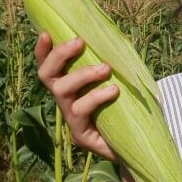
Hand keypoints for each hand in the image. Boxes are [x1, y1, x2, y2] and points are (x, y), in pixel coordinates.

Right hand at [33, 32, 119, 160]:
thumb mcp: (119, 84)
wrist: (139, 147)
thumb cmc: (129, 111)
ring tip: (105, 68)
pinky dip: (96, 97)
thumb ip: (109, 67)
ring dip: (82, 74)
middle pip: (47, 76)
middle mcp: (65, 102)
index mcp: (70, 89)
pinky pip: (80, 110)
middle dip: (60, 55)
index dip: (43, 51)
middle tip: (80, 42)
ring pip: (62, 90)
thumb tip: (111, 39)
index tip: (47, 33)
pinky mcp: (80, 135)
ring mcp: (70, 120)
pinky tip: (113, 91)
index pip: (48, 67)